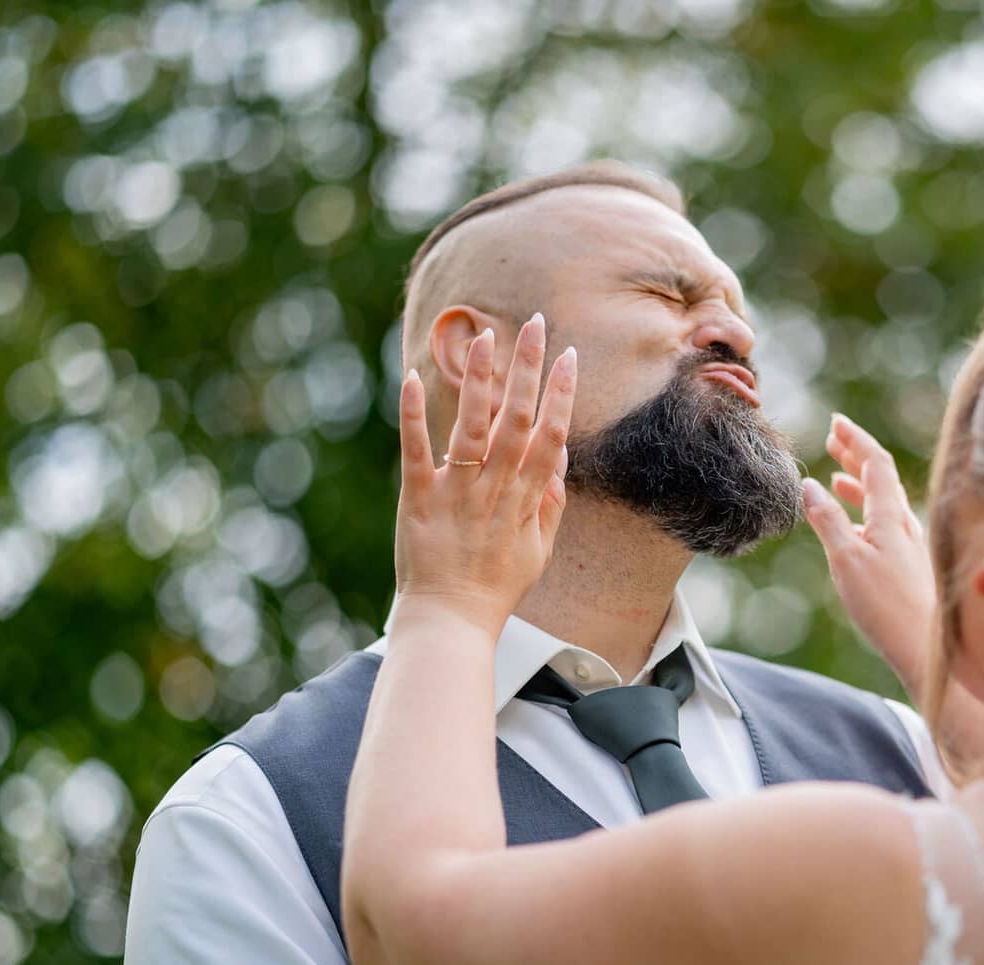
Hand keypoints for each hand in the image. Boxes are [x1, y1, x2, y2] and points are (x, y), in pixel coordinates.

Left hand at [394, 314, 573, 631]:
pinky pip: (416, 451)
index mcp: (527, 499)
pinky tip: (415, 378)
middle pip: (516, 420)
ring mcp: (456, 493)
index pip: (550, 436)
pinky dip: (414, 416)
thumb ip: (550, 501)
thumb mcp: (539, 548)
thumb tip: (559, 454)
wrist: (452, 620)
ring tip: (484, 337)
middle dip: (526, 370)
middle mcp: (495, 490)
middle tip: (534, 325)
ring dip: (479, 381)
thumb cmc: (497, 586)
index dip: (561, 396)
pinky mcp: (418, 499)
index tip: (568, 358)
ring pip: (472, 427)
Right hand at [802, 413, 934, 693]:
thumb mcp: (846, 559)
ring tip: (837, 475)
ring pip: (884, 503)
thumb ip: (827, 520)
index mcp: (892, 516)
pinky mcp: (910, 568)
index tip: (836, 422)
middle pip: (881, 478)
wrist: (929, 651)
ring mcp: (911, 547)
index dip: (856, 439)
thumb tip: (809, 485)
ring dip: (859, 485)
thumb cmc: (888, 607)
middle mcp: (907, 525)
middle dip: (856, 455)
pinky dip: (866, 514)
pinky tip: (855, 527)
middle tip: (834, 438)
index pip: (876, 462)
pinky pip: (886, 527)